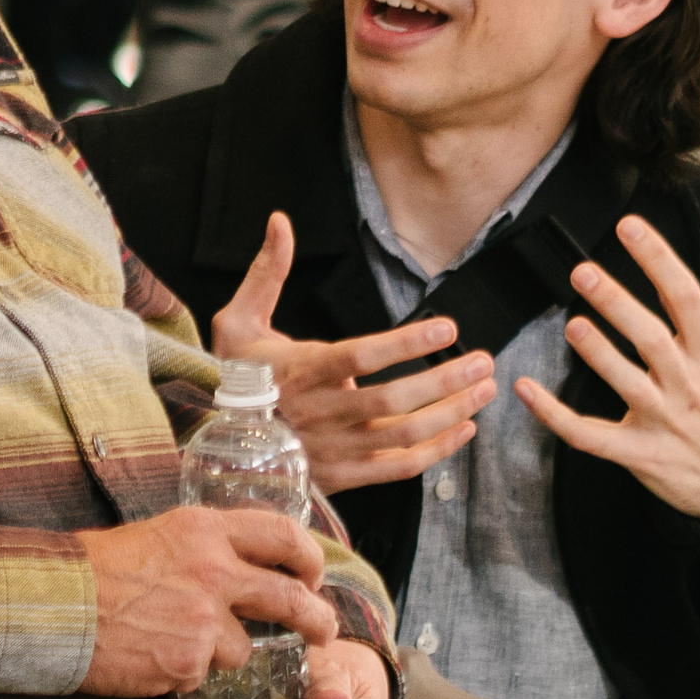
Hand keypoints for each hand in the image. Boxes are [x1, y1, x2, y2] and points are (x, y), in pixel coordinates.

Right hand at [77, 505, 337, 696]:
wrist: (53, 605)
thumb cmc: (93, 569)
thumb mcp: (158, 535)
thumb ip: (203, 550)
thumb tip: (237, 568)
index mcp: (207, 530)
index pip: (283, 536)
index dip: (308, 558)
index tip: (313, 575)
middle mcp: (215, 570)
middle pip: (290, 597)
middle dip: (316, 618)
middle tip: (322, 630)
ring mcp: (205, 619)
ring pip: (243, 648)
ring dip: (221, 652)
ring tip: (175, 641)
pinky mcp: (189, 661)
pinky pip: (202, 674)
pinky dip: (184, 672)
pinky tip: (152, 658)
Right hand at [212, 212, 495, 492]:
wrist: (215, 441)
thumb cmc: (233, 375)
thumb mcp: (238, 319)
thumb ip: (267, 271)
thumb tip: (280, 221)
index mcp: (298, 371)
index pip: (359, 357)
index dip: (406, 343)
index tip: (448, 327)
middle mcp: (318, 414)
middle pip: (390, 401)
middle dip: (445, 381)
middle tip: (484, 360)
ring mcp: (330, 450)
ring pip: (400, 436)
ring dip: (451, 413)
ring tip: (484, 388)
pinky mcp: (341, 476)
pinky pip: (396, 469)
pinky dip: (436, 452)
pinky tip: (464, 429)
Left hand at [516, 215, 699, 544]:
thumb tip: (673, 285)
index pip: (685, 296)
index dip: (657, 257)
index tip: (629, 227)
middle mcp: (689, 384)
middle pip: (649, 335)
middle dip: (615, 301)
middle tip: (582, 272)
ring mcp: (663, 421)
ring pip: (623, 382)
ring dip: (595, 352)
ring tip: (573, 326)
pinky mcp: (640, 454)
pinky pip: (588, 434)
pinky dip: (553, 414)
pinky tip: (526, 390)